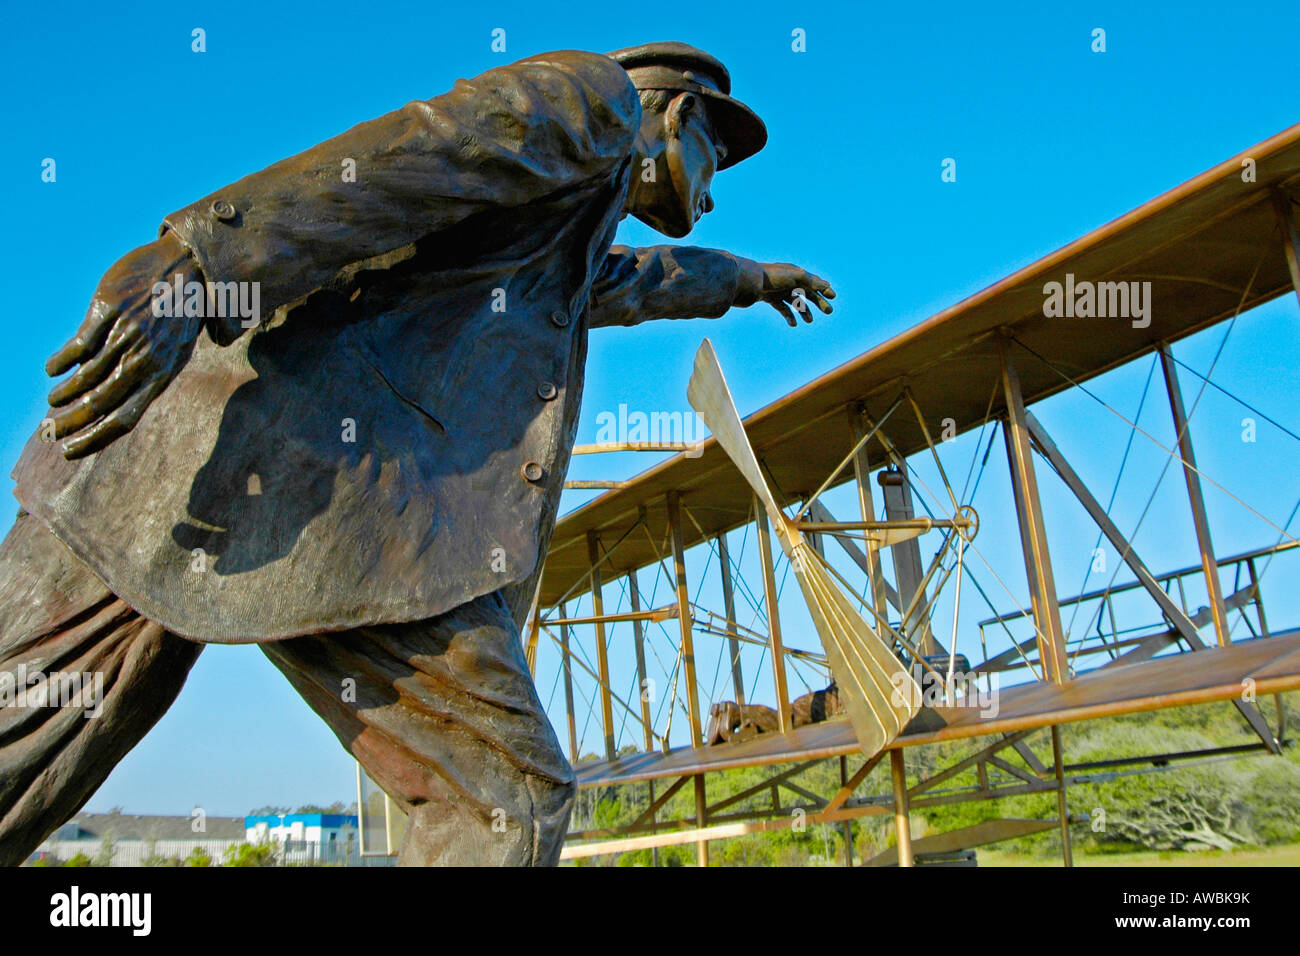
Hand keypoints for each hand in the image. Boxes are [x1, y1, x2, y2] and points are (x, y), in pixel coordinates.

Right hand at [45, 232, 203, 459]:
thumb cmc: (177, 319)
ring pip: (86, 376)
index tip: (68, 451)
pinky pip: (79, 344)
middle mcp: (143, 359)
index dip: (93, 439)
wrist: (190, 270)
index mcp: (161, 376)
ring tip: (53, 401)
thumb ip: (145, 381)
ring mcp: (126, 334)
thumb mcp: (172, 355)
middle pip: (99, 403)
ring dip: (64, 394)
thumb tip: (112, 407)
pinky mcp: (109, 309)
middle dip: (68, 422)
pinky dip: (62, 361)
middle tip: (46, 431)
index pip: (124, 420)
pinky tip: (52, 369)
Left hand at [755, 262, 834, 325]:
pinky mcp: (768, 298)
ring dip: (804, 311)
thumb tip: (827, 285)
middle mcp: (787, 280)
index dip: (824, 288)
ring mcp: (777, 289)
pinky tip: (793, 324)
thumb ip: (811, 281)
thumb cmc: (770, 277)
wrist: (746, 282)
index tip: (833, 297)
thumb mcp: (795, 277)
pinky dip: (788, 316)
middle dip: (818, 301)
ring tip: (809, 321)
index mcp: (794, 272)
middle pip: (806, 292)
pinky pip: (781, 308)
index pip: (813, 280)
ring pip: (795, 302)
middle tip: (829, 311)